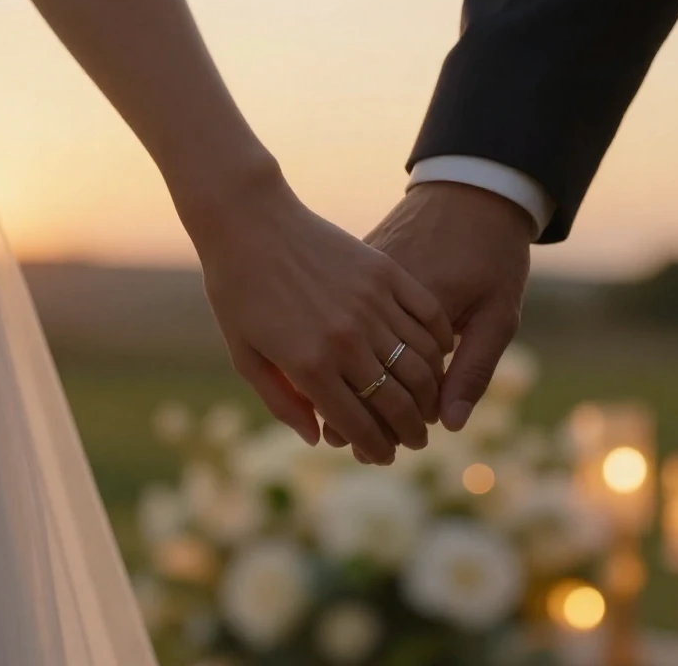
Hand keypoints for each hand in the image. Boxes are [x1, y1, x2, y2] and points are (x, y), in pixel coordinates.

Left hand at [192, 175, 453, 464]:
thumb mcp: (245, 356)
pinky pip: (427, 316)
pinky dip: (439, 342)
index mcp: (309, 365)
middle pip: (397, 401)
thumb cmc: (237, 291)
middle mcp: (345, 339)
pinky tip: (437, 356)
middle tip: (417, 440)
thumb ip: (282, 402)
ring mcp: (369, 304)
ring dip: (429, 393)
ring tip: (427, 406)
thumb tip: (318, 438)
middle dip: (412, 430)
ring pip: (419, 363)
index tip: (386, 456)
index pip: (359, 423)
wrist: (250, 221)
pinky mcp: (384, 273)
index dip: (377, 447)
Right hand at [324, 182, 533, 453]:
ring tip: (351, 421)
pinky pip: (345, 320)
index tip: (388, 450)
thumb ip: (474, 370)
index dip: (384, 425)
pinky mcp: (357, 269)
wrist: (472, 190)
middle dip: (357, 419)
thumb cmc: (493, 255)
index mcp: (415, 314)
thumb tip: (449, 424)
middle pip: (357, 376)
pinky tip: (353, 372)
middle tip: (366, 449)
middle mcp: (379, 301)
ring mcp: (363, 285)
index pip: (391, 388)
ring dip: (345, 387)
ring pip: (343, 350)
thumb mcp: (498, 316)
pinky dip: (347, 349)